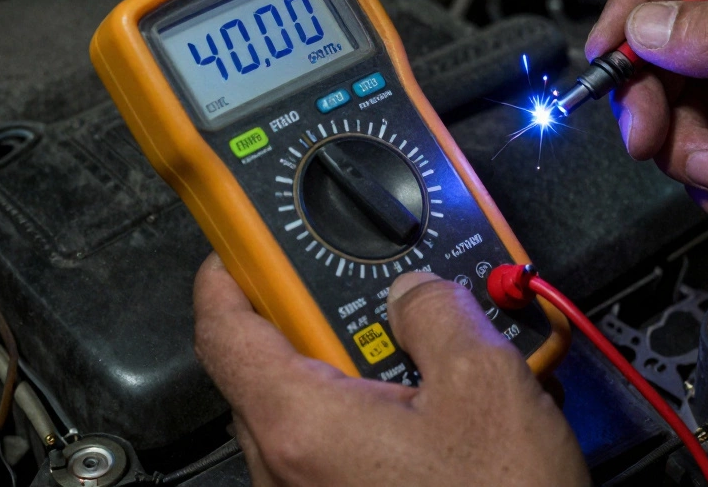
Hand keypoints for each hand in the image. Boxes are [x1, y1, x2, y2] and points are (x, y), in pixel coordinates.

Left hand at [193, 256, 587, 486]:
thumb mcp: (484, 382)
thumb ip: (438, 312)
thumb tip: (416, 291)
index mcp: (300, 424)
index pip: (223, 330)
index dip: (229, 273)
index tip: (244, 244)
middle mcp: (287, 469)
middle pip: (268, 368)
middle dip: (317, 322)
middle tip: (374, 299)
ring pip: (306, 412)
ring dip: (352, 372)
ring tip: (425, 362)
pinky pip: (332, 451)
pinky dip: (367, 418)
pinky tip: (432, 415)